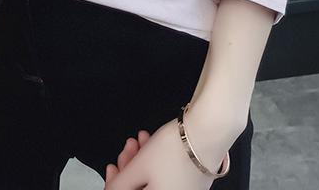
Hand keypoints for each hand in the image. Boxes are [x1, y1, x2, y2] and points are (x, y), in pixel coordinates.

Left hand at [103, 103, 240, 189]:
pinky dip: (156, 161)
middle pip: (142, 187)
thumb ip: (121, 184)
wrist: (207, 133)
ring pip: (154, 179)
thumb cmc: (173, 152)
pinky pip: (167, 174)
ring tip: (140, 139)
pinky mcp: (193, 182)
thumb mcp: (138, 167)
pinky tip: (152, 143)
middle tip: (128, 148)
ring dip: (143, 159)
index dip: (116, 182)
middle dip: (131, 166)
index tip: (112, 167)